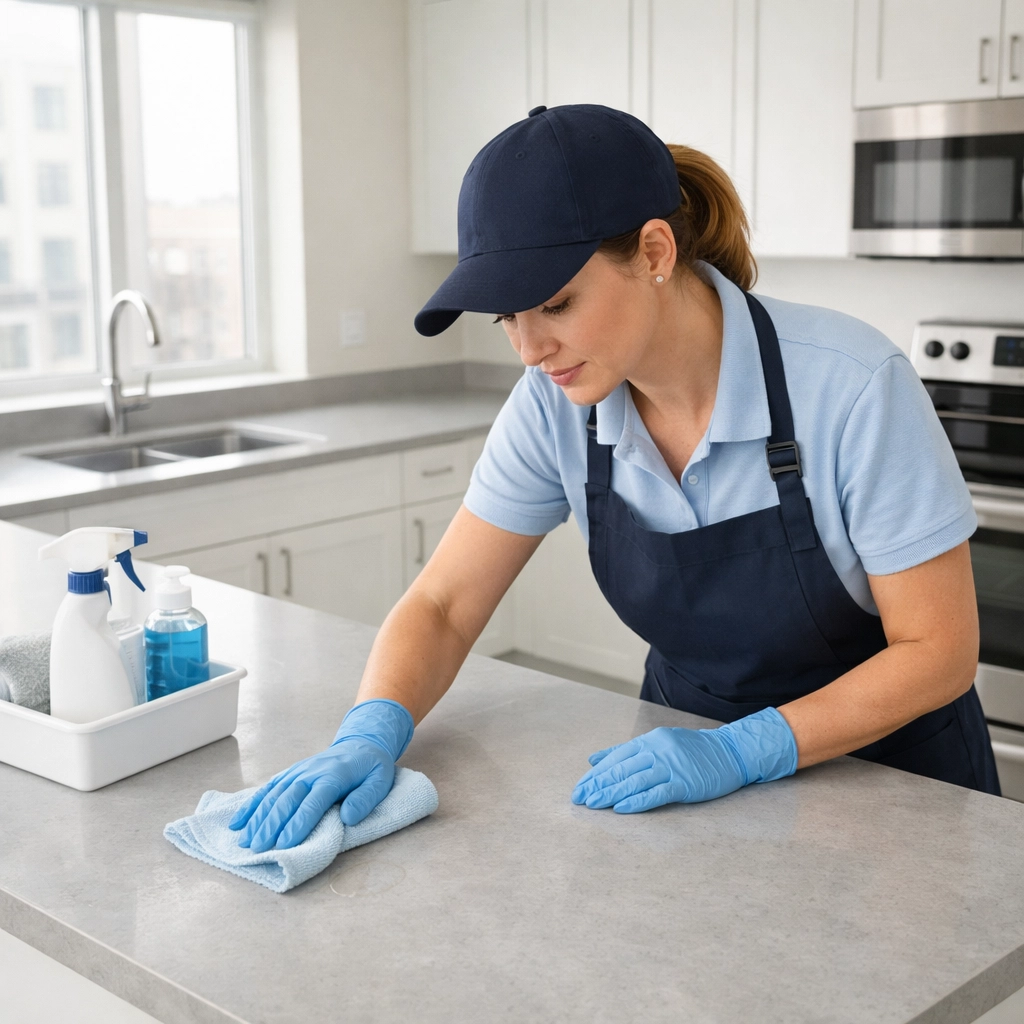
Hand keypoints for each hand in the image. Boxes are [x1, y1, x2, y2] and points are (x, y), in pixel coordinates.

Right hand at [229, 698, 413, 850]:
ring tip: (246, 841)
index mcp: (334, 776)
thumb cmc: (371, 769)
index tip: (286, 844)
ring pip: (273, 795)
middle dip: (272, 824)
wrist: (360, 744)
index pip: (314, 802)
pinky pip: (267, 788)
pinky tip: (238, 822)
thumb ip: (365, 799)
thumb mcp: (380, 782)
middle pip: (288, 799)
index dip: (299, 823)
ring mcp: (297, 772)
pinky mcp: (289, 774)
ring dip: (258, 818)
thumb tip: (348, 817)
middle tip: (259, 848)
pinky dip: (251, 805)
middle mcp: (310, 773)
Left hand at [571, 706, 797, 813]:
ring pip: (634, 781)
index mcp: (649, 740)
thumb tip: (594, 760)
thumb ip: (625, 751)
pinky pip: (656, 793)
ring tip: (593, 804)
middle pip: (621, 769)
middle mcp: (657, 751)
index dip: (596, 774)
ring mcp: (671, 766)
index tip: (579, 787)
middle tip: (579, 799)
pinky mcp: (684, 783)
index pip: (615, 758)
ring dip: (611, 794)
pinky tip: (621, 809)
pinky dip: (637, 801)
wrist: (730, 752)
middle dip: (598, 785)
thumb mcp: (657, 742)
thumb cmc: (691, 749)